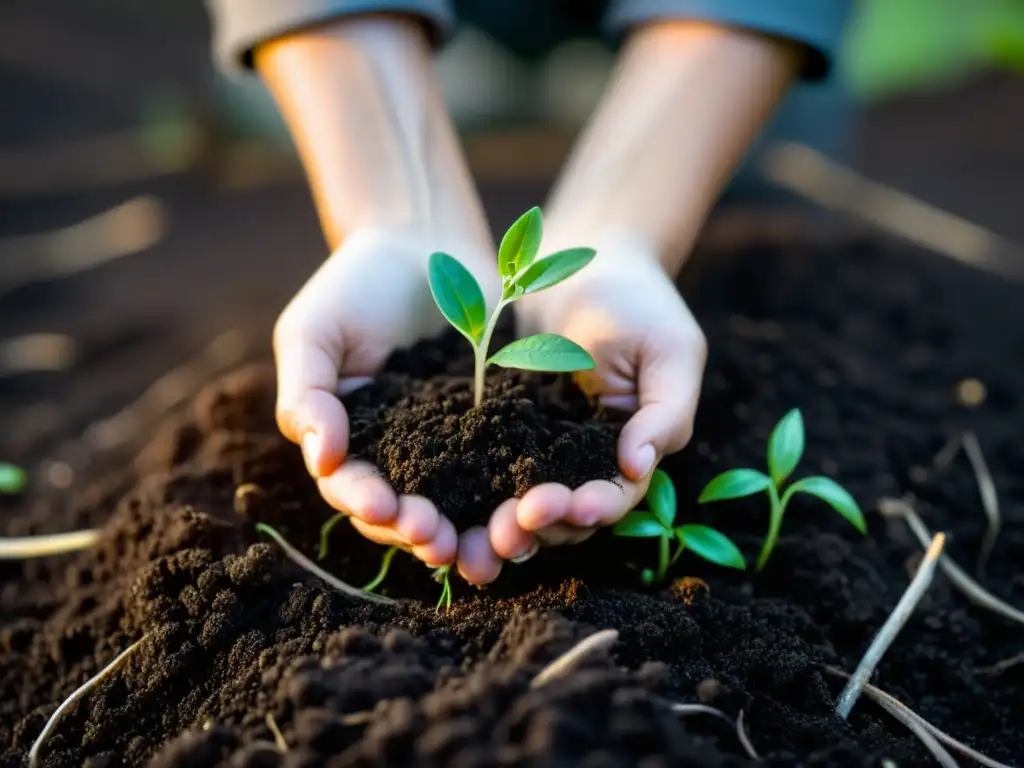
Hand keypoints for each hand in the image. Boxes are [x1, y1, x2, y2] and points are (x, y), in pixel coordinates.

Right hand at [273, 229, 499, 568]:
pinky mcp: (498, 428)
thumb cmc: (355, 285)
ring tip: (484, 546)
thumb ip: (308, 393)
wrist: (425, 244)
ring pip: (457, 502)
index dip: (364, 502)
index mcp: (350, 443)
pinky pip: (506, 467)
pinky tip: (528, 507)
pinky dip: (513, 493)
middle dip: (417, 530)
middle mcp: (400, 456)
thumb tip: (322, 459)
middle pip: (404, 510)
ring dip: (468, 530)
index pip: (350, 486)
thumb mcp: (313, 331)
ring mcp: (451, 446)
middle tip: (437, 541)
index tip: (384, 508)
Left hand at [456, 233, 707, 583]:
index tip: (570, 506)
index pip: (616, 495)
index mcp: (629, 451)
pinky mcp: (496, 427)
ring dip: (499, 522)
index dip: (595, 508)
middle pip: (563, 516)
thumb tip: (638, 465)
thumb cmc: (640, 301)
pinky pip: (480, 464)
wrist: (583, 258)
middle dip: (539, 527)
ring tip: (474, 531)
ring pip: (518, 503)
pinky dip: (465, 485)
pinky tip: (441, 492)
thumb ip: (665, 411)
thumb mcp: (670, 350)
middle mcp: (581, 460)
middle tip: (507, 531)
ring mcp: (536, 447)